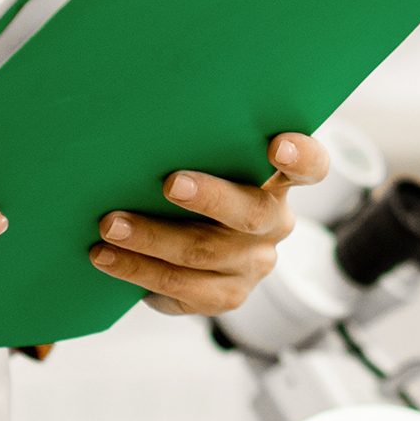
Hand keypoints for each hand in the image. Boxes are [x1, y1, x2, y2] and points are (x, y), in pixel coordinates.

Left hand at [89, 132, 328, 314]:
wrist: (199, 248)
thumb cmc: (198, 183)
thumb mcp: (211, 163)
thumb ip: (201, 148)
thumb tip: (146, 123)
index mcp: (279, 183)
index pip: (310, 167)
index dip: (300, 157)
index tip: (277, 147)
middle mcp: (274, 224)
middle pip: (250, 213)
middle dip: (209, 198)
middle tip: (170, 184)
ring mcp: (252, 265)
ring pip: (203, 256)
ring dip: (151, 241)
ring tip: (109, 228)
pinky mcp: (226, 297)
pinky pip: (182, 291)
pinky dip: (141, 273)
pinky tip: (109, 260)